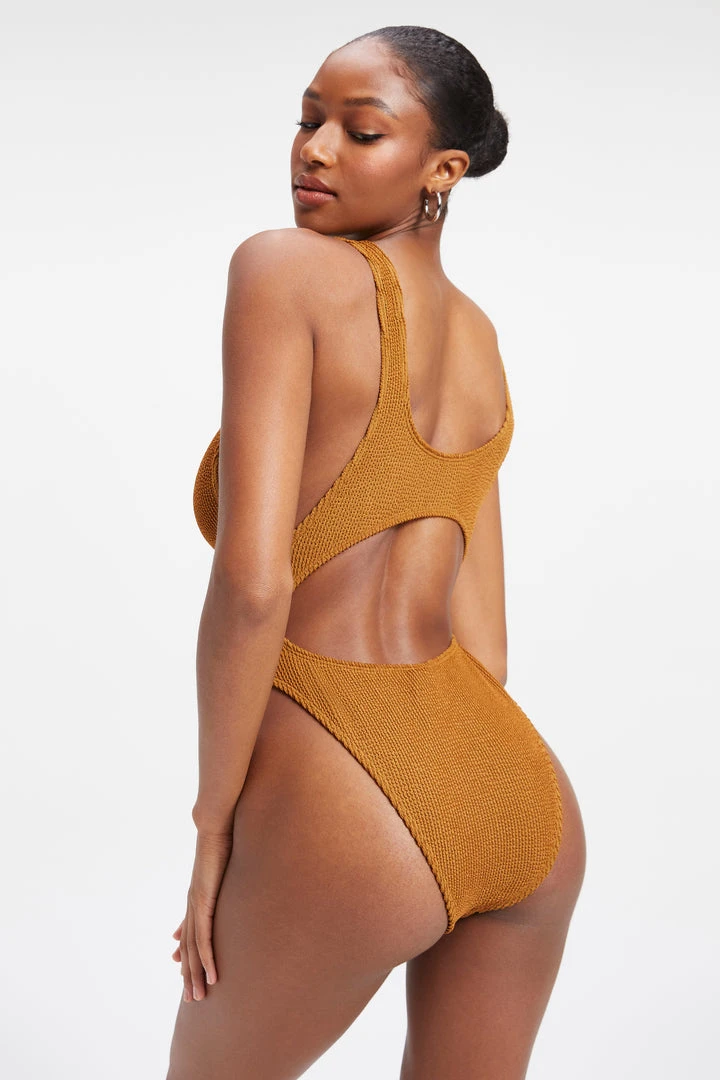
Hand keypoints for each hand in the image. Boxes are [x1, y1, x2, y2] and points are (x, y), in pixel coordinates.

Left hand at [171, 829, 233, 1001]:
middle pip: (187, 947)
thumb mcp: (226, 864)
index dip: (185, 952)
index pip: (189, 930)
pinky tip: (212, 975)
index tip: (181, 968)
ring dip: (196, 975)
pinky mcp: (203, 903)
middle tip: (191, 997)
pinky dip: (206, 960)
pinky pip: (203, 938)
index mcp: (198, 895)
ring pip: (192, 949)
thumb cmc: (224, 838)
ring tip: (199, 997)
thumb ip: (225, 878)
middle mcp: (193, 904)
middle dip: (188, 973)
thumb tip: (228, 875)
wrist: (216, 825)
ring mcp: (196, 905)